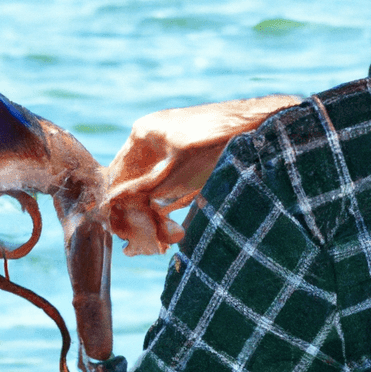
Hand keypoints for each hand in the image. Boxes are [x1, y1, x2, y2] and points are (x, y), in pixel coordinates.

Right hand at [106, 94, 301, 254]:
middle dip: (141, 214)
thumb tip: (110, 206)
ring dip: (159, 214)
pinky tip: (178, 227)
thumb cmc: (213, 148)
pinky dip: (175, 207)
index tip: (126, 233)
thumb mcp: (171, 175)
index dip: (119, 206)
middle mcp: (156, 138)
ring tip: (168, 237)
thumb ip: (140, 191)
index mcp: (143, 134)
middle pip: (136, 183)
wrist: (260, 130)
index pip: (116, 175)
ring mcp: (176, 148)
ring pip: (157, 188)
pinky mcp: (196, 160)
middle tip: (150, 240)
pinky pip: (176, 187)